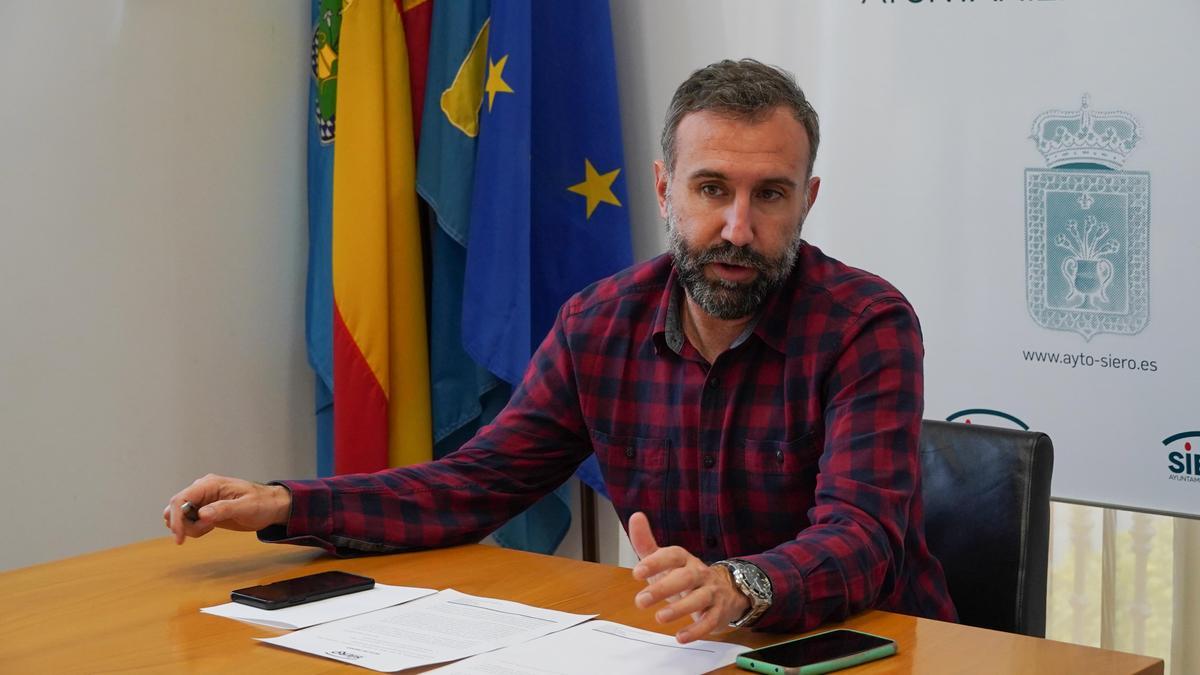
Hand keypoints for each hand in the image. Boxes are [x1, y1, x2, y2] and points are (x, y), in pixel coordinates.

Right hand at [162, 474, 290, 544]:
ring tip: (212, 527)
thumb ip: (224, 509)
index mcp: (209, 484)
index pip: (179, 499)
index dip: (175, 519)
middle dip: (183, 525)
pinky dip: (194, 529)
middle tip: (206, 530)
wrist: (271, 506)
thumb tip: (202, 514)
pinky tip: (211, 527)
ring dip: (190, 528)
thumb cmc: (262, 503)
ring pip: (180, 516)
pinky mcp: (204, 511)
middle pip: (175, 508)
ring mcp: (202, 500)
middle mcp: (202, 490)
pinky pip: (188, 521)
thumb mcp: (246, 507)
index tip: (179, 537)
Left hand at [628, 512, 748, 643]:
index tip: (636, 573)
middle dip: (663, 588)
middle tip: (641, 601)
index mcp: (685, 559)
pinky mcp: (719, 612)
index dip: (655, 563)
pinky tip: (680, 637)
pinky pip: (710, 621)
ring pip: (699, 599)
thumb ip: (646, 543)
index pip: (672, 556)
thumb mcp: (665, 561)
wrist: (724, 590)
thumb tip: (635, 516)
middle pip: (685, 578)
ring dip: (679, 609)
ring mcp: (711, 592)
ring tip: (659, 617)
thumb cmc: (684, 576)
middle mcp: (700, 573)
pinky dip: (696, 630)